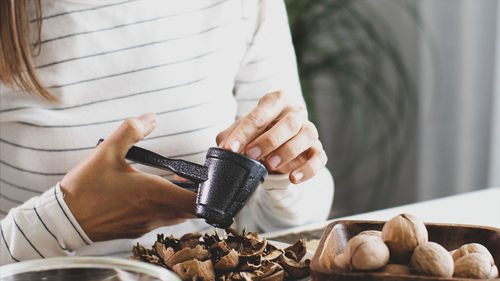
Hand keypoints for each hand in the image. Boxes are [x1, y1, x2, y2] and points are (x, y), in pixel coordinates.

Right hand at [60, 113, 195, 240]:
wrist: (63, 219)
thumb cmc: (85, 188)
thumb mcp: (107, 151)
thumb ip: (131, 130)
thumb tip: (151, 117)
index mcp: (153, 193)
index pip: (195, 202)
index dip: (206, 192)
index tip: (204, 179)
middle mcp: (154, 212)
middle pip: (190, 210)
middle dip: (195, 195)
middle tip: (189, 178)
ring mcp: (146, 224)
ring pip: (177, 217)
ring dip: (180, 202)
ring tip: (172, 183)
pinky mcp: (136, 230)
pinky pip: (161, 220)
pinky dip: (166, 209)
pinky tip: (152, 195)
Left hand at [217, 91, 326, 183]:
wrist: (276, 141)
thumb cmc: (257, 132)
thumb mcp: (241, 131)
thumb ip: (231, 136)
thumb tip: (223, 149)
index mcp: (277, 101)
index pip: (261, 114)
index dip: (244, 132)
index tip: (230, 148)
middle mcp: (296, 112)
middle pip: (289, 123)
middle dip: (269, 140)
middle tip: (251, 155)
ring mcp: (309, 130)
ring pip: (307, 136)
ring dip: (287, 152)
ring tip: (269, 165)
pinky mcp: (317, 149)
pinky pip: (319, 158)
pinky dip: (308, 169)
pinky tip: (293, 178)